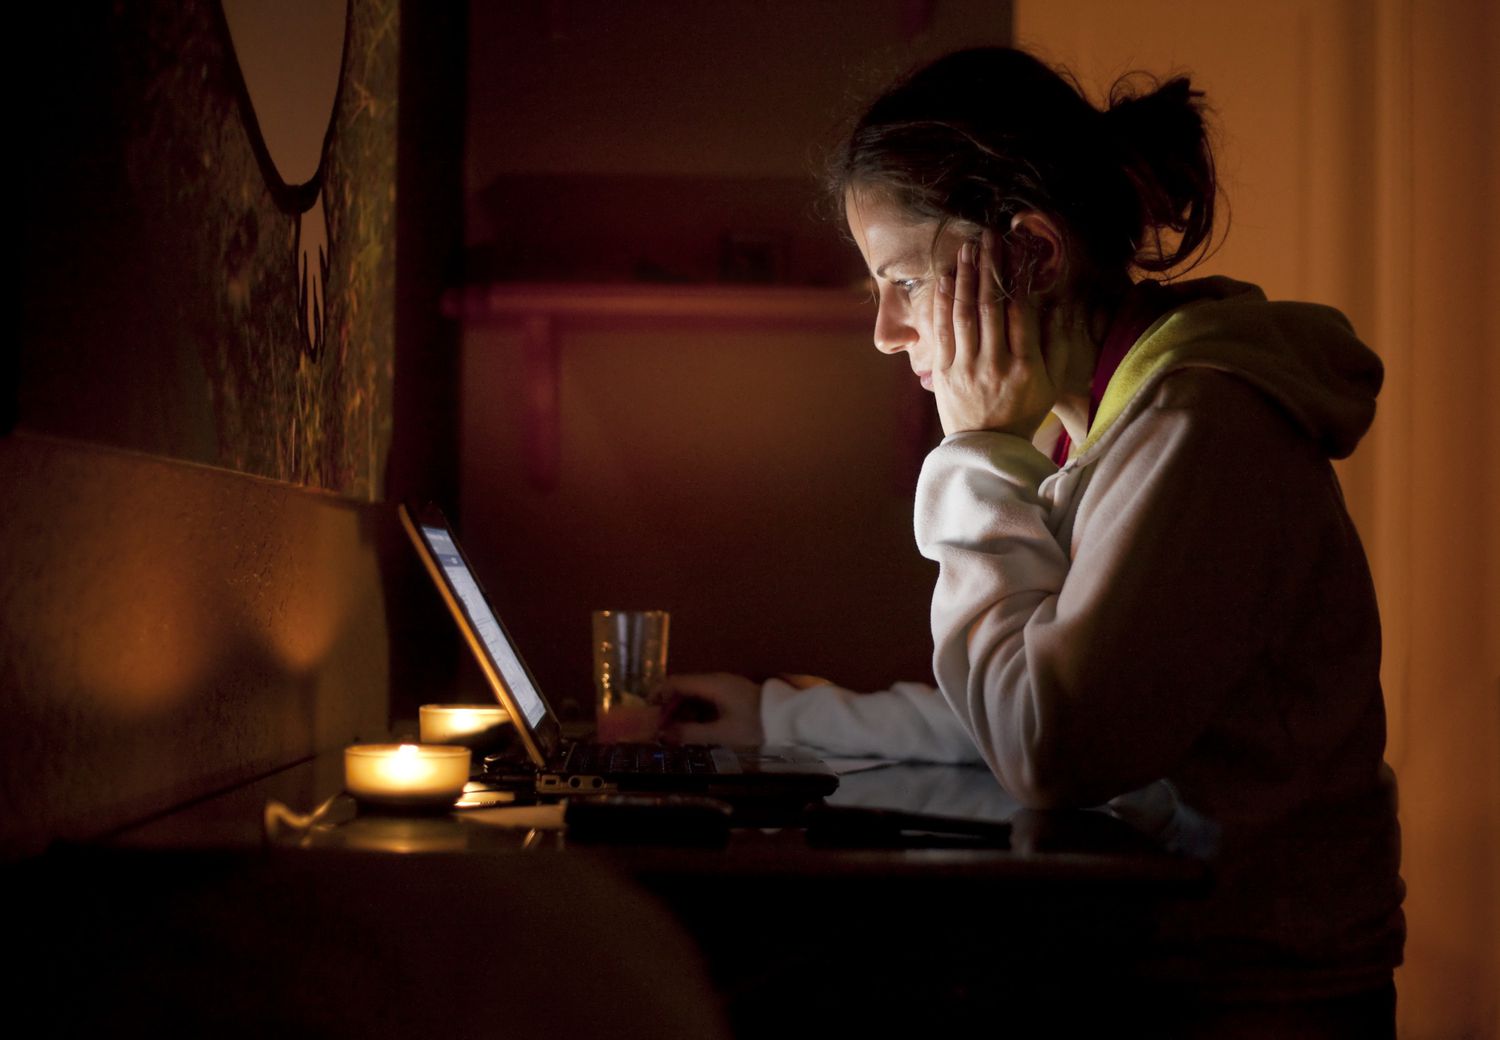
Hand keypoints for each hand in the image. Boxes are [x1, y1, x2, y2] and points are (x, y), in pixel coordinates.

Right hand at [656, 673, 763, 746]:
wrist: (789, 721)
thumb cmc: (755, 727)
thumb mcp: (722, 734)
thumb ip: (690, 734)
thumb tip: (663, 734)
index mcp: (712, 684)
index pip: (675, 682)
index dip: (658, 696)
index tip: (646, 714)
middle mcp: (716, 681)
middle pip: (683, 688)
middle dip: (669, 708)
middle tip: (660, 730)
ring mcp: (725, 688)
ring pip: (695, 696)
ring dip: (682, 713)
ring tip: (675, 734)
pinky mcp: (733, 697)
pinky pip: (707, 701)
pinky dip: (696, 714)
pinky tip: (694, 730)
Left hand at [931, 229, 1067, 439]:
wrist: (988, 449)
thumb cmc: (1025, 412)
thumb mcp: (1052, 382)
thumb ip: (1058, 343)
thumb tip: (1060, 303)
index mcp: (1027, 366)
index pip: (1022, 311)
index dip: (1018, 277)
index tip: (1016, 249)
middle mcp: (996, 364)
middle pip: (991, 306)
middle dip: (990, 267)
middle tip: (989, 236)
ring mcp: (968, 368)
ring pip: (965, 313)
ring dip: (966, 277)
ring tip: (968, 248)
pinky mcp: (945, 373)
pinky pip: (944, 330)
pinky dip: (945, 302)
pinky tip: (948, 278)